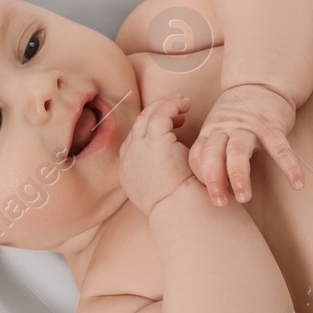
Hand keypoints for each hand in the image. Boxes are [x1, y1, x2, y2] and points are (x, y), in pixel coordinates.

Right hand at [119, 95, 197, 214]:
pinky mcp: (153, 141)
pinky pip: (160, 114)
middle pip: (138, 124)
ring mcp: (137, 148)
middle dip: (156, 112)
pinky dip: (172, 105)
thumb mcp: (159, 191)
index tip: (169, 125)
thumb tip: (167, 169)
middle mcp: (128, 157)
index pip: (133, 140)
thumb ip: (157, 176)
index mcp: (127, 170)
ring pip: (147, 116)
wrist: (179, 209)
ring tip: (183, 103)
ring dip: (165, 105)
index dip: (150, 129)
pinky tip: (185, 104)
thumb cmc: (178, 205)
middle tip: (176, 107)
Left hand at [189, 82, 304, 204]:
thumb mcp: (219, 128)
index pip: (199, 156)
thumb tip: (213, 189)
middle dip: (214, 179)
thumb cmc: (238, 115)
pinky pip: (280, 148)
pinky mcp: (272, 125)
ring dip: (239, 176)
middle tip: (220, 203)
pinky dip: (289, 166)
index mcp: (211, 131)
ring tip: (244, 197)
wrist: (261, 83)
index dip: (201, 177)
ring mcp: (249, 125)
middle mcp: (226, 127)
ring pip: (238, 151)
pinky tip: (298, 183)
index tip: (209, 197)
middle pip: (214, 153)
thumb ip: (213, 152)